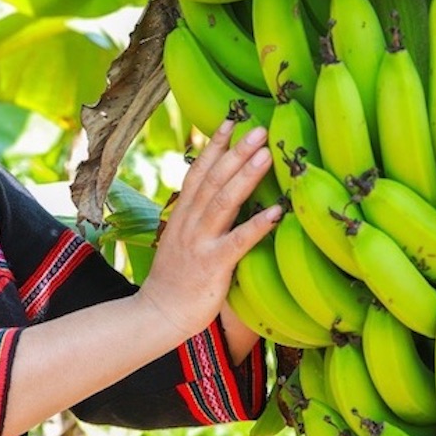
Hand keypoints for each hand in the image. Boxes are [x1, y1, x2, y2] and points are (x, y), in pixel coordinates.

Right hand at [136, 119, 280, 341]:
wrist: (158, 314)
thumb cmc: (176, 281)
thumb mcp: (182, 241)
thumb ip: (198, 218)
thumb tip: (218, 197)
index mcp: (182, 215)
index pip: (198, 172)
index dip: (214, 145)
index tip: (231, 120)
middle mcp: (189, 223)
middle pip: (213, 180)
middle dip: (235, 151)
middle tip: (258, 129)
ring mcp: (199, 243)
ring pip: (223, 202)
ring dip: (245, 176)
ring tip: (266, 155)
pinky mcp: (212, 265)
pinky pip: (237, 241)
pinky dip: (257, 225)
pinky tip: (277, 211)